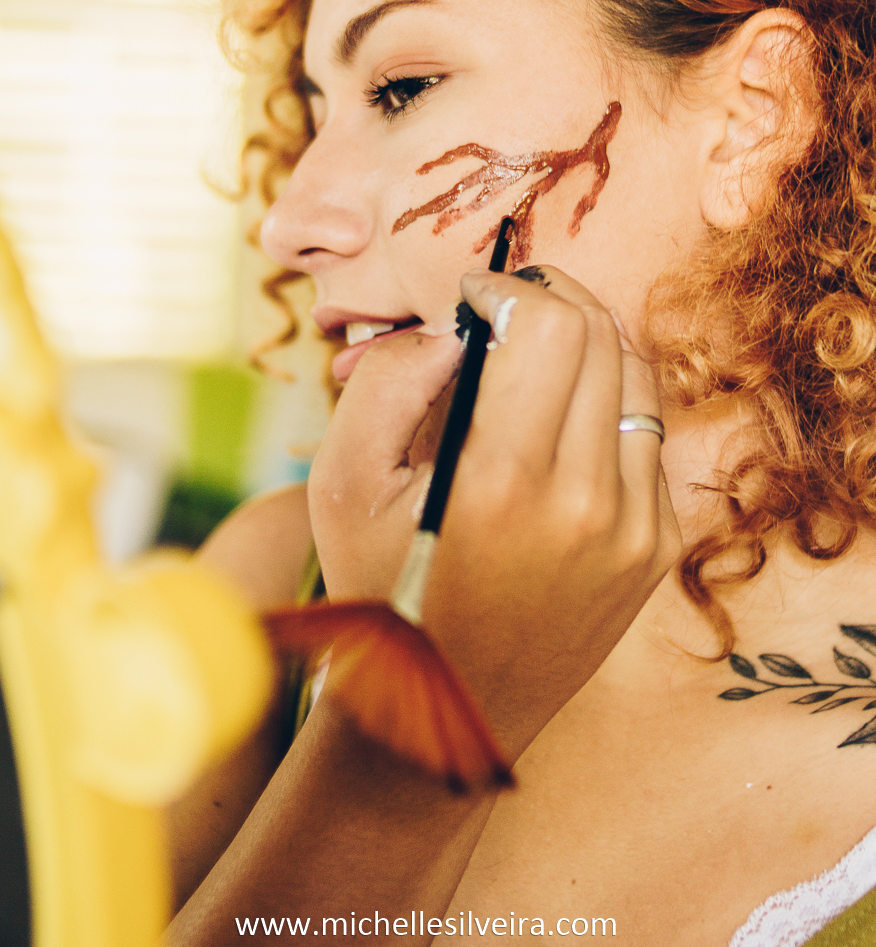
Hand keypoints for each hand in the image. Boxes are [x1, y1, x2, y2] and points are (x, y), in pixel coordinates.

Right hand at [307, 266, 680, 757]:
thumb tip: (461, 327)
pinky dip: (605, 399)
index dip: (508, 286)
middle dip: (548, 297)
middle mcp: (589, 504)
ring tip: (533, 347)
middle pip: (601, 335)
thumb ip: (392, 379)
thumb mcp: (342, 482)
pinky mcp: (655, 547)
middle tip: (501, 305)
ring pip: (635, 375)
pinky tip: (558, 413)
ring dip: (585, 339)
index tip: (471, 294)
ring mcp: (636, 529)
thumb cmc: (381, 592)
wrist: (445, 712)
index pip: (551, 326)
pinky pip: (647, 433)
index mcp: (505, 484)